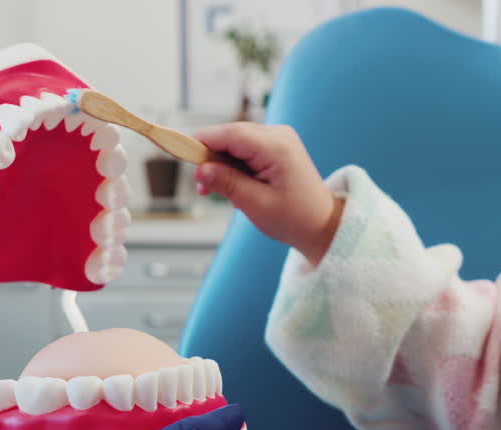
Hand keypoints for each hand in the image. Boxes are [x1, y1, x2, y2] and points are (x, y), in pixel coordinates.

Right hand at [194, 123, 344, 265]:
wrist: (322, 225)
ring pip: (235, 142)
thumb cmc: (294, 218)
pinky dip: (233, 166)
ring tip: (216, 191)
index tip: (179, 154)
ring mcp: (278, 139)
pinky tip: (234, 187)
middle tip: (202, 187)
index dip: (201, 142)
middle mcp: (278, 135)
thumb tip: (200, 169)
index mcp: (276, 147)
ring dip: (221, 164)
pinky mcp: (276, 147)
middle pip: (230, 135)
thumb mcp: (256, 204)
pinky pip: (245, 149)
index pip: (229, 134)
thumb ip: (227, 183)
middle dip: (210, 158)